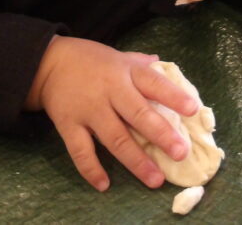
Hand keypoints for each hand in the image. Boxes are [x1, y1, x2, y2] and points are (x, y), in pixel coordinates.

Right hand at [26, 37, 197, 191]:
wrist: (48, 63)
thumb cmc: (91, 61)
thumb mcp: (119, 56)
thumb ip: (141, 63)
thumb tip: (164, 64)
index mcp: (125, 71)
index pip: (153, 82)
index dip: (173, 96)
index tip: (193, 109)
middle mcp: (109, 90)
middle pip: (138, 114)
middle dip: (161, 135)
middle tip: (180, 152)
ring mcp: (89, 109)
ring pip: (115, 138)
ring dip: (136, 160)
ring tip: (155, 178)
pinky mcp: (68, 125)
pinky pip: (80, 150)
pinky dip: (91, 169)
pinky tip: (105, 184)